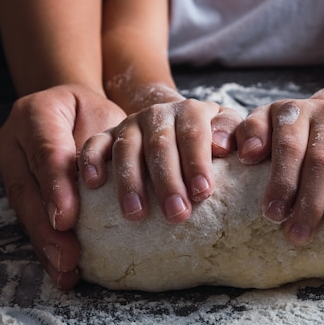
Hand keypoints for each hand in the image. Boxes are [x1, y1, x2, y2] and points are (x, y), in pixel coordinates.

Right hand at [0, 85, 125, 288]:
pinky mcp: (17, 186)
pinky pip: (29, 217)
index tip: (66, 219)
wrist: (71, 109)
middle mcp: (15, 140)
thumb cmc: (94, 114)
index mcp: (37, 114)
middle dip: (46, 228)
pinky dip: (46, 244)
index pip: (46, 153)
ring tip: (64, 270)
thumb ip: (102, 147)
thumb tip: (116, 188)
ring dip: (44, 243)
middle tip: (66, 257)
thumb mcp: (103, 117)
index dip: (55, 187)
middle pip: (27, 188)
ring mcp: (10, 164)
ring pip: (23, 208)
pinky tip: (61, 268)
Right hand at [78, 98, 241, 222]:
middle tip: (177, 214)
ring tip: (137, 214)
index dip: (197, 162)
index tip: (203, 193)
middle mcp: (158, 113)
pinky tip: (93, 184)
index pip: (194, 134)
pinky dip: (91, 161)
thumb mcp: (229, 129)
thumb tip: (222, 146)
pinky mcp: (108, 134)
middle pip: (160, 145)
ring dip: (130, 182)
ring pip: (127, 149)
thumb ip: (232, 132)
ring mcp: (131, 124)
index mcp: (191, 111)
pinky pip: (94, 145)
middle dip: (168, 181)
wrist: (178, 121)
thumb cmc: (212, 138)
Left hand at [235, 97, 323, 245]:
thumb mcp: (266, 123)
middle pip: (322, 158)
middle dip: (311, 201)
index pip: (288, 146)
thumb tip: (246, 154)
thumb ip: (250, 134)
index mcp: (296, 112)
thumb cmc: (294, 132)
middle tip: (299, 236)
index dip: (282, 180)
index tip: (273, 215)